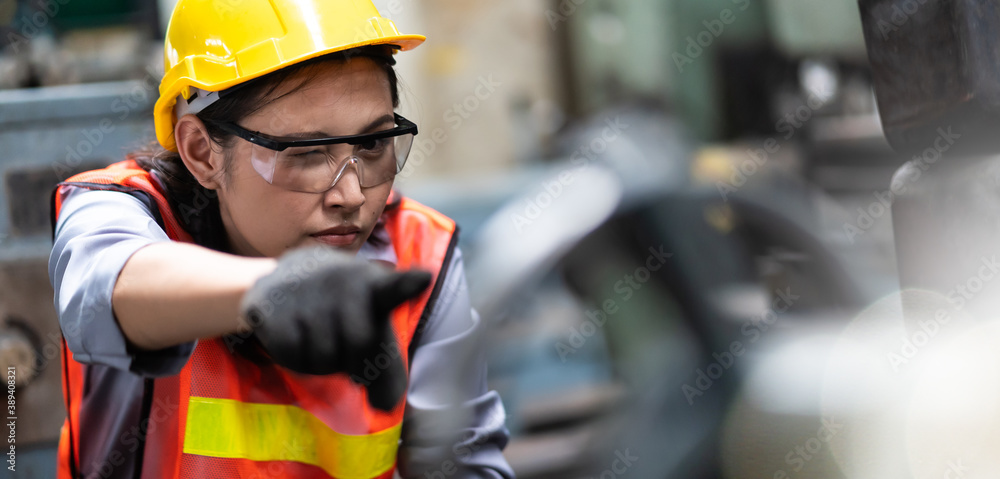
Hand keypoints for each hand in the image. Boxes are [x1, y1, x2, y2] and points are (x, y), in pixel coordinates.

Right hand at [240, 246, 431, 410]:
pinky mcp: (272, 298)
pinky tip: (294, 332)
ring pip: (321, 355)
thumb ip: (386, 377)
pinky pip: (289, 353)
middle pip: (357, 344)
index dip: (409, 284)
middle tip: (346, 347)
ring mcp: (306, 286)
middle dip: (352, 360)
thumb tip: (385, 407)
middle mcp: (343, 279)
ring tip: (317, 334)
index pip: (395, 287)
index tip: (425, 278)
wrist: (289, 278)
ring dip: (320, 361)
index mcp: (376, 288)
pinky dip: (293, 356)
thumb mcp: (372, 339)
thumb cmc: (345, 316)